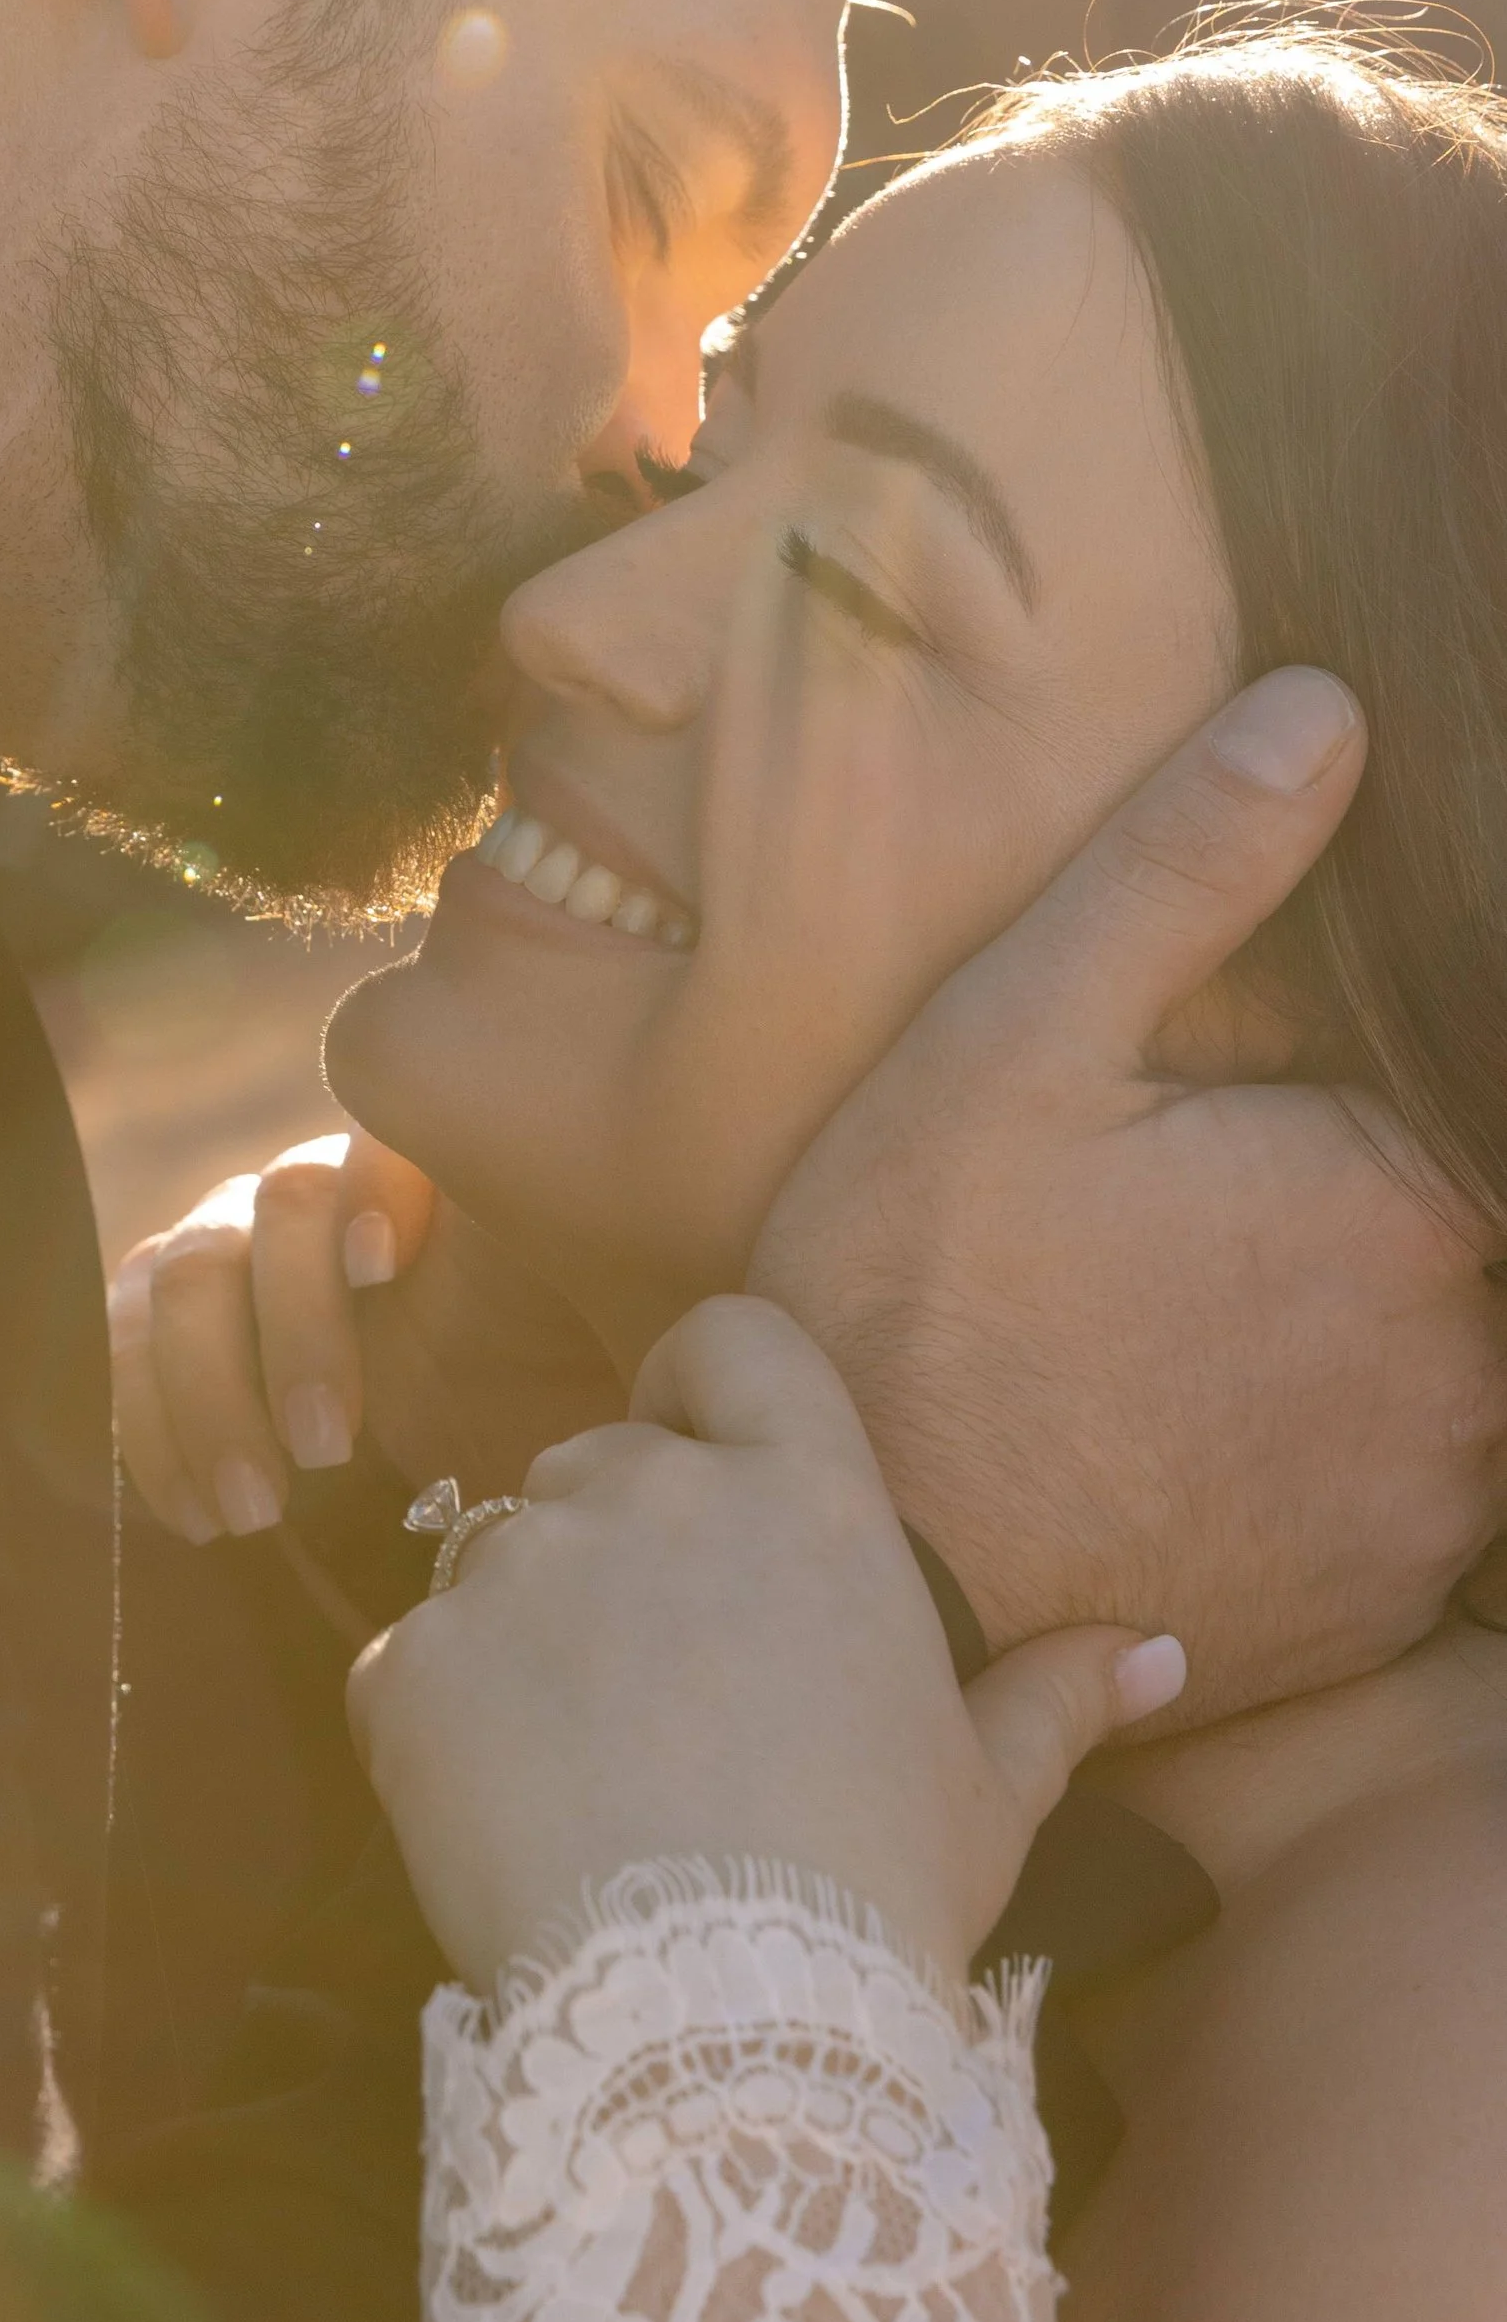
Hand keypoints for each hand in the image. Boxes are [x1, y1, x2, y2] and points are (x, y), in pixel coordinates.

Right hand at [109, 1131, 616, 1541]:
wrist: (521, 1514)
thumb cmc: (579, 1418)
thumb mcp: (615, 1354)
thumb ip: (614, 1305)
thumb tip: (655, 1291)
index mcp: (427, 1189)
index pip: (367, 1144)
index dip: (362, 1191)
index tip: (390, 1272)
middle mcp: (321, 1206)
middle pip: (261, 1207)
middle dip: (286, 1324)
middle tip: (329, 1450)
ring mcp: (240, 1269)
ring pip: (173, 1275)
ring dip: (198, 1390)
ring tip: (251, 1512)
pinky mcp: (186, 1350)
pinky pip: (125, 1359)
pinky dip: (148, 1433)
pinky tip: (198, 1517)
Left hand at [349, 1299, 1183, 1991]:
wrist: (720, 2029)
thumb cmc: (875, 1899)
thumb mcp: (987, 1796)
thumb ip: (1057, 1697)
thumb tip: (1160, 1649)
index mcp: (805, 1497)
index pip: (733, 1337)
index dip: (703, 1385)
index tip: (703, 1462)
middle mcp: (658, 1494)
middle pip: (604, 1459)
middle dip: (618, 1547)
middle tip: (660, 1688)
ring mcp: (525, 1570)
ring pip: (501, 1556)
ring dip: (529, 1634)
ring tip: (588, 1771)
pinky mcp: (420, 1664)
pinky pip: (414, 1664)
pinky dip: (443, 1726)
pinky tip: (507, 1820)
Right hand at [751, 669, 1506, 1719]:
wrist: (872, 1582)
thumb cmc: (921, 1300)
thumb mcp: (1015, 1042)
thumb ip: (1185, 869)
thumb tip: (1327, 709)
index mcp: (1407, 1196)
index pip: (1464, 1085)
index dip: (1370, 1079)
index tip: (1263, 1098)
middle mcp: (1466, 1360)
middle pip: (1459, 1224)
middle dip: (1360, 1196)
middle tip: (1203, 1201)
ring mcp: (1435, 1504)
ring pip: (1451, 1363)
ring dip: (1360, 1323)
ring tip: (1200, 1309)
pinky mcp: (1381, 1612)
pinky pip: (1413, 1497)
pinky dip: (1339, 1450)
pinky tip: (1206, 1421)